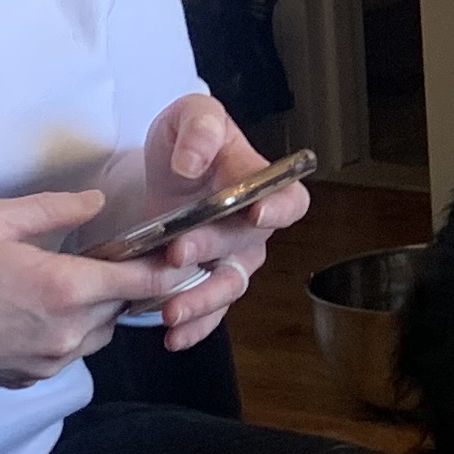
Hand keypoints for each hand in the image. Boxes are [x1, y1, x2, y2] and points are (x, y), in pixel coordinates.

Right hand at [0, 189, 186, 388]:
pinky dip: (67, 329)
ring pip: (98, 334)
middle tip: (113, 251)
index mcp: (64, 289)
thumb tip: (97, 203)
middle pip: (124, 308)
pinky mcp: (26, 379)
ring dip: (98, 307)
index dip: (168, 265)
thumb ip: (52, 209)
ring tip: (72, 277)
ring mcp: (46, 362)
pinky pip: (67, 352)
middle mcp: (66, 334)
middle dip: (127, 281)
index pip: (143, 281)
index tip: (181, 249)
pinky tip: (36, 306)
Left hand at [116, 96, 309, 352]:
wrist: (164, 168)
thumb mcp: (190, 115)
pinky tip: (172, 337)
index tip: (257, 213)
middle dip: (212, 251)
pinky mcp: (206, 280)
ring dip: (202, 301)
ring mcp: (232, 258)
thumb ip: (198, 129)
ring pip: (229, 286)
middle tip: (177, 253)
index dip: (279, 210)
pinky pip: (210, 312)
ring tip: (171, 312)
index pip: (289, 201)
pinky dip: (194, 327)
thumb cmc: (189, 138)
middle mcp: (253, 227)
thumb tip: (192, 162)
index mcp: (261, 183)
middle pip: (245, 246)